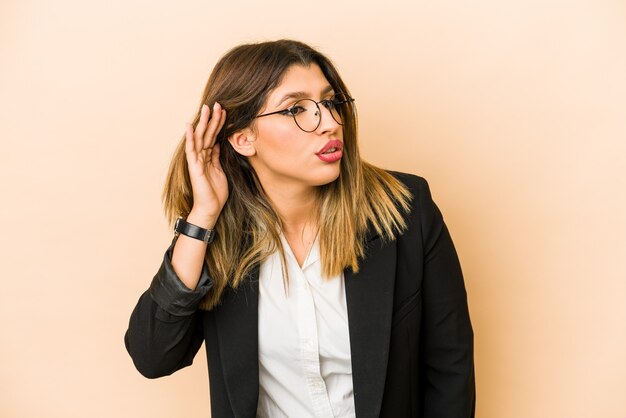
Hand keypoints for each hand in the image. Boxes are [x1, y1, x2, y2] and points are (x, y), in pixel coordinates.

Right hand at [184, 102, 227, 225]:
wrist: (210, 209)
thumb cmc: (215, 192)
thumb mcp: (220, 170)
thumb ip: (216, 156)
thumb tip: (217, 144)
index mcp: (208, 157)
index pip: (214, 136)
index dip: (219, 124)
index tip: (225, 111)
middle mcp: (201, 156)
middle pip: (207, 133)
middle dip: (212, 119)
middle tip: (217, 103)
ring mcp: (196, 161)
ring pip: (200, 138)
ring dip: (203, 123)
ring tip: (207, 108)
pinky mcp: (194, 167)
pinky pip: (192, 150)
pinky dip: (191, 138)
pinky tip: (190, 126)